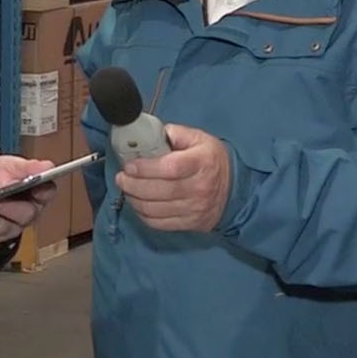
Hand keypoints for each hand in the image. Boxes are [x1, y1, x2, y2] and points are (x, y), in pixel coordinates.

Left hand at [0, 155, 56, 243]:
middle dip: (6, 208)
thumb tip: (46, 167)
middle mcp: (28, 214)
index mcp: (39, 194)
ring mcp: (12, 227)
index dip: (41, 190)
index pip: (46, 192)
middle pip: (22, 215)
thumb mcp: (11, 165)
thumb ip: (28, 168)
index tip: (32, 187)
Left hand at [116, 124, 230, 232]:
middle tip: (121, 177)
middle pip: (159, 191)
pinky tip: (138, 203)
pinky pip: (159, 223)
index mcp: (201, 162)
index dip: (145, 168)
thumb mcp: (199, 139)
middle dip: (133, 185)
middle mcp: (199, 188)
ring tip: (127, 189)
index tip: (129, 165)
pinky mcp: (190, 223)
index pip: (170, 168)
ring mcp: (195, 209)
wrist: (234, 189)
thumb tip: (151, 135)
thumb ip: (176, 134)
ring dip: (134, 200)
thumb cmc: (211, 159)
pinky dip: (143, 215)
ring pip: (155, 209)